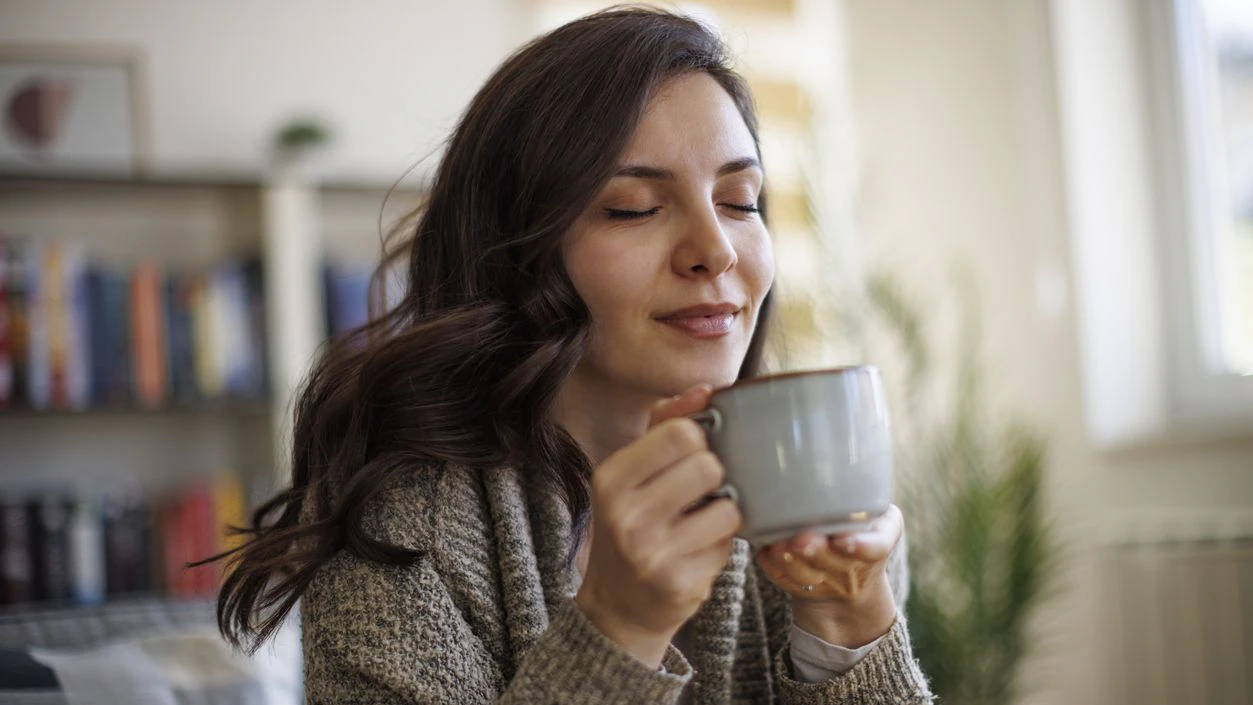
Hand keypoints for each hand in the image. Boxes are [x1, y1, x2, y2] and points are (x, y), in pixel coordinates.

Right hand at [575, 385, 741, 666]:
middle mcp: (625, 515)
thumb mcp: (631, 473)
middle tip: (702, 490)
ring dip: (725, 511)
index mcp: (611, 478)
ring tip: (704, 520)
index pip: (679, 432)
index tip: (695, 452)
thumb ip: (664, 424)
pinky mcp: (680, 583)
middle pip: (708, 464)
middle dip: (715, 474)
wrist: (618, 605)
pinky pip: (730, 544)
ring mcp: (652, 553)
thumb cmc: (632, 525)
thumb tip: (705, 390)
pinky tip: (701, 549)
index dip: (700, 437)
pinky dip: (723, 543)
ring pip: (728, 506)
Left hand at [756, 504, 902, 647]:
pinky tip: (764, 553)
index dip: (860, 546)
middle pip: (836, 564)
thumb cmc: (863, 527)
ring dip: (789, 562)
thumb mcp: (878, 510)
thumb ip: (862, 490)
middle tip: (800, 539)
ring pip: (807, 577)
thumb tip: (833, 449)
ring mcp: (828, 582)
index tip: (842, 540)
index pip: (876, 547)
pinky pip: (785, 582)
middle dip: (816, 551)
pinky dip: (773, 568)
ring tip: (776, 546)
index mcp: (879, 539)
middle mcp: (855, 567)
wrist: (852, 577)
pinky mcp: (803, 589)